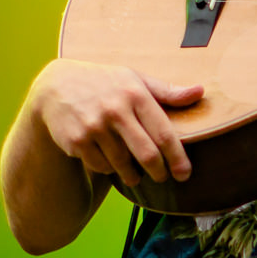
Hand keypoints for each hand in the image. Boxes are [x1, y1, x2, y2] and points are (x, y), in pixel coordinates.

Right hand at [26, 59, 202, 186]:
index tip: (184, 174)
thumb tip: (200, 91)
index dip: (177, 159)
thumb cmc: (105, 83)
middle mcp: (116, 110)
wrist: (56, 86)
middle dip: (158, 172)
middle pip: (147, 155)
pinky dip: (108, 169)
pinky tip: (108, 160)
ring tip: (134, 173)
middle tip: (162, 177)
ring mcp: (94, 126)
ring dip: (132, 174)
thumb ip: (167, 91)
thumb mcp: (135, 80)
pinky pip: (101, 167)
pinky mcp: (77, 140)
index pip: (163, 134)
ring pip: (123, 165)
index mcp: (135, 94)